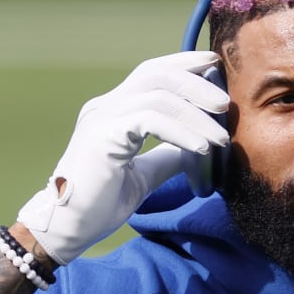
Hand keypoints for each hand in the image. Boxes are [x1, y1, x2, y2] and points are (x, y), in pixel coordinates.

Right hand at [16, 51, 229, 263]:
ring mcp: (101, 118)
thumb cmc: (100, 204)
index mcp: (112, 110)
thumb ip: (166, 156)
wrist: (67, 228)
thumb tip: (197, 146)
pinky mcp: (102, 135)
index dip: (184, 65)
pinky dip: (181, 132)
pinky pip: (150, 120)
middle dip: (195, 82)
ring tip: (221, 135)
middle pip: (156, 74)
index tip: (214, 66)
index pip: (151, 73)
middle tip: (225, 103)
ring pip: (158, 95)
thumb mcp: (143, 175)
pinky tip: (200, 147)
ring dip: (195, 113)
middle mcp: (104, 106)